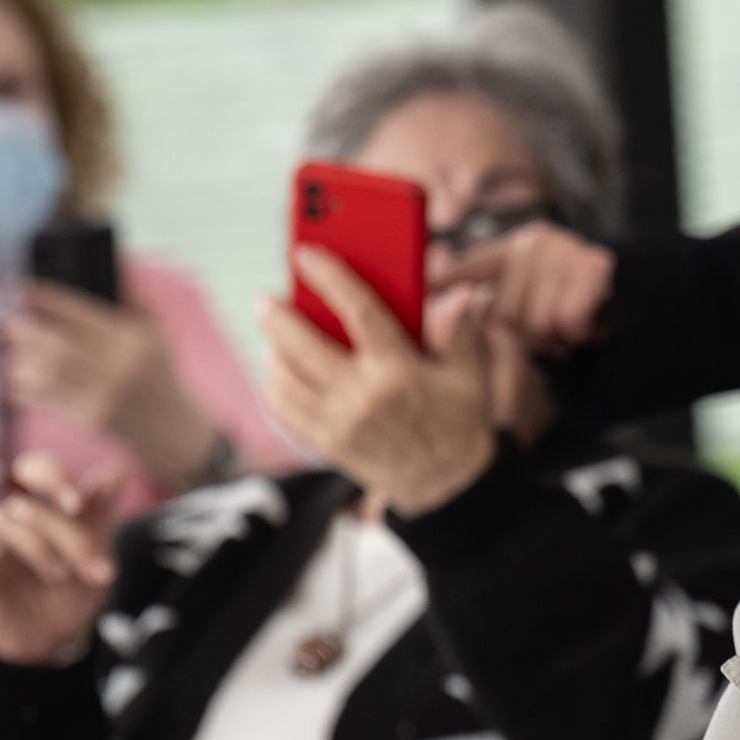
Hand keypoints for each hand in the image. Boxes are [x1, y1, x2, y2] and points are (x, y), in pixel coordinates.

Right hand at [0, 451, 123, 667]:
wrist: (51, 641)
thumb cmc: (72, 592)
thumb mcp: (95, 555)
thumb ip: (99, 514)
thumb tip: (115, 472)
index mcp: (42, 504)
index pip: (36, 468)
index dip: (53, 478)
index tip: (77, 505)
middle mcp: (10, 515)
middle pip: (26, 502)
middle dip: (66, 535)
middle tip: (93, 570)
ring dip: (37, 549)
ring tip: (60, 577)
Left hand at [5, 281, 220, 489]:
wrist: (177, 431)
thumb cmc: (163, 377)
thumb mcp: (159, 335)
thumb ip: (138, 299)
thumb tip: (116, 265)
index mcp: (133, 341)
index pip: (84, 314)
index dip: (51, 301)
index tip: (27, 290)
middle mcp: (119, 367)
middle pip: (61, 345)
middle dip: (30, 332)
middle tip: (9, 323)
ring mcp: (105, 395)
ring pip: (52, 375)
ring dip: (24, 363)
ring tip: (10, 353)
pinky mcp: (93, 420)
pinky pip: (51, 402)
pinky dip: (27, 391)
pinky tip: (13, 382)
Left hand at [256, 249, 501, 516]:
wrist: (446, 485)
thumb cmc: (459, 419)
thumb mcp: (472, 373)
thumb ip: (461, 330)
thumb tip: (460, 295)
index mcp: (398, 371)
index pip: (358, 311)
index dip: (330, 277)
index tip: (306, 254)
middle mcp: (363, 397)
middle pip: (303, 346)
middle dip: (277, 318)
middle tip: (267, 300)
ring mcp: (339, 424)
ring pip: (285, 379)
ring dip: (272, 352)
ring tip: (272, 335)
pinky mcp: (326, 446)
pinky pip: (283, 412)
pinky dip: (273, 388)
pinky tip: (277, 372)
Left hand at [430, 221, 613, 353]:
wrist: (640, 292)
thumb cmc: (576, 302)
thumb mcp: (533, 297)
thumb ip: (494, 302)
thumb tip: (456, 301)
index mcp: (515, 246)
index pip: (467, 266)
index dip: (441, 281)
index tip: (421, 287)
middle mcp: (535, 243)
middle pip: (506, 313)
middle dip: (530, 333)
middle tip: (555, 326)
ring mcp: (566, 253)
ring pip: (537, 323)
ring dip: (557, 337)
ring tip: (574, 323)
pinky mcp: (594, 270)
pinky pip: (567, 324)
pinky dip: (580, 335)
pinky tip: (591, 323)